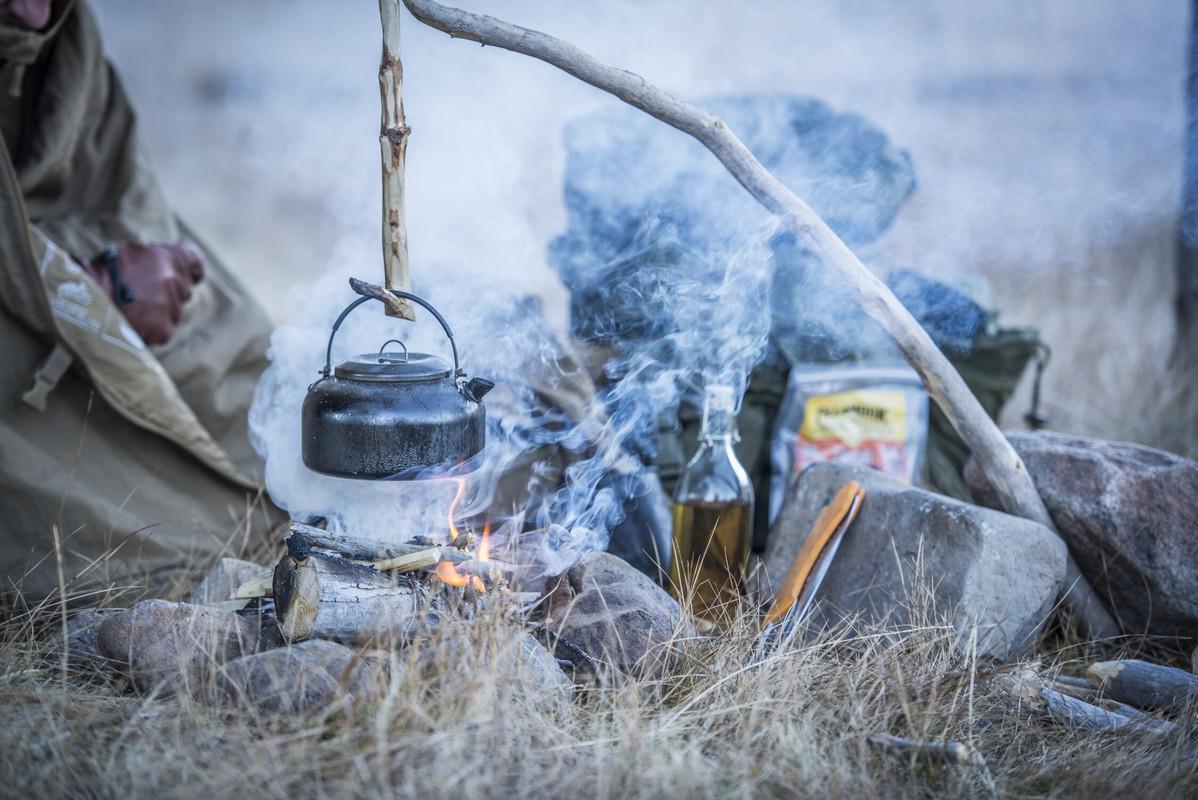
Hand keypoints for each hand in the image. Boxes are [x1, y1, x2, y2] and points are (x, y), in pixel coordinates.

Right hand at [86, 243, 204, 345]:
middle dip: (168, 292)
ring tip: (131, 311)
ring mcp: (171, 307)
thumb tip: (167, 269)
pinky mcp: (163, 330)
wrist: (84, 301)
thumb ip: (153, 260)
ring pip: (173, 311)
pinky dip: (150, 328)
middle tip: (143, 295)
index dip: (192, 269)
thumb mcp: (127, 254)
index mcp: (166, 257)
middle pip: (183, 289)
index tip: (192, 275)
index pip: (194, 260)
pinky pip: (162, 329)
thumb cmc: (98, 274)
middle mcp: (174, 281)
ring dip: (158, 312)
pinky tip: (131, 324)